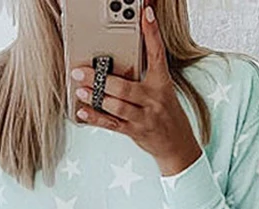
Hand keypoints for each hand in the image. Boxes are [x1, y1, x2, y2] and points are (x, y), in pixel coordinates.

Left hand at [68, 0, 202, 176]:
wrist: (177, 144)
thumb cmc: (166, 113)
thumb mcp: (162, 89)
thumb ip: (144, 74)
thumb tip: (120, 60)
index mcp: (162, 83)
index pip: (157, 54)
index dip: (152, 33)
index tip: (145, 14)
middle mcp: (153, 99)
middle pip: (125, 87)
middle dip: (101, 79)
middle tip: (81, 70)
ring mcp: (144, 117)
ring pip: (117, 106)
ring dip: (96, 98)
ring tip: (80, 89)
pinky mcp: (136, 131)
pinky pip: (113, 124)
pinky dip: (96, 118)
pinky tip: (83, 111)